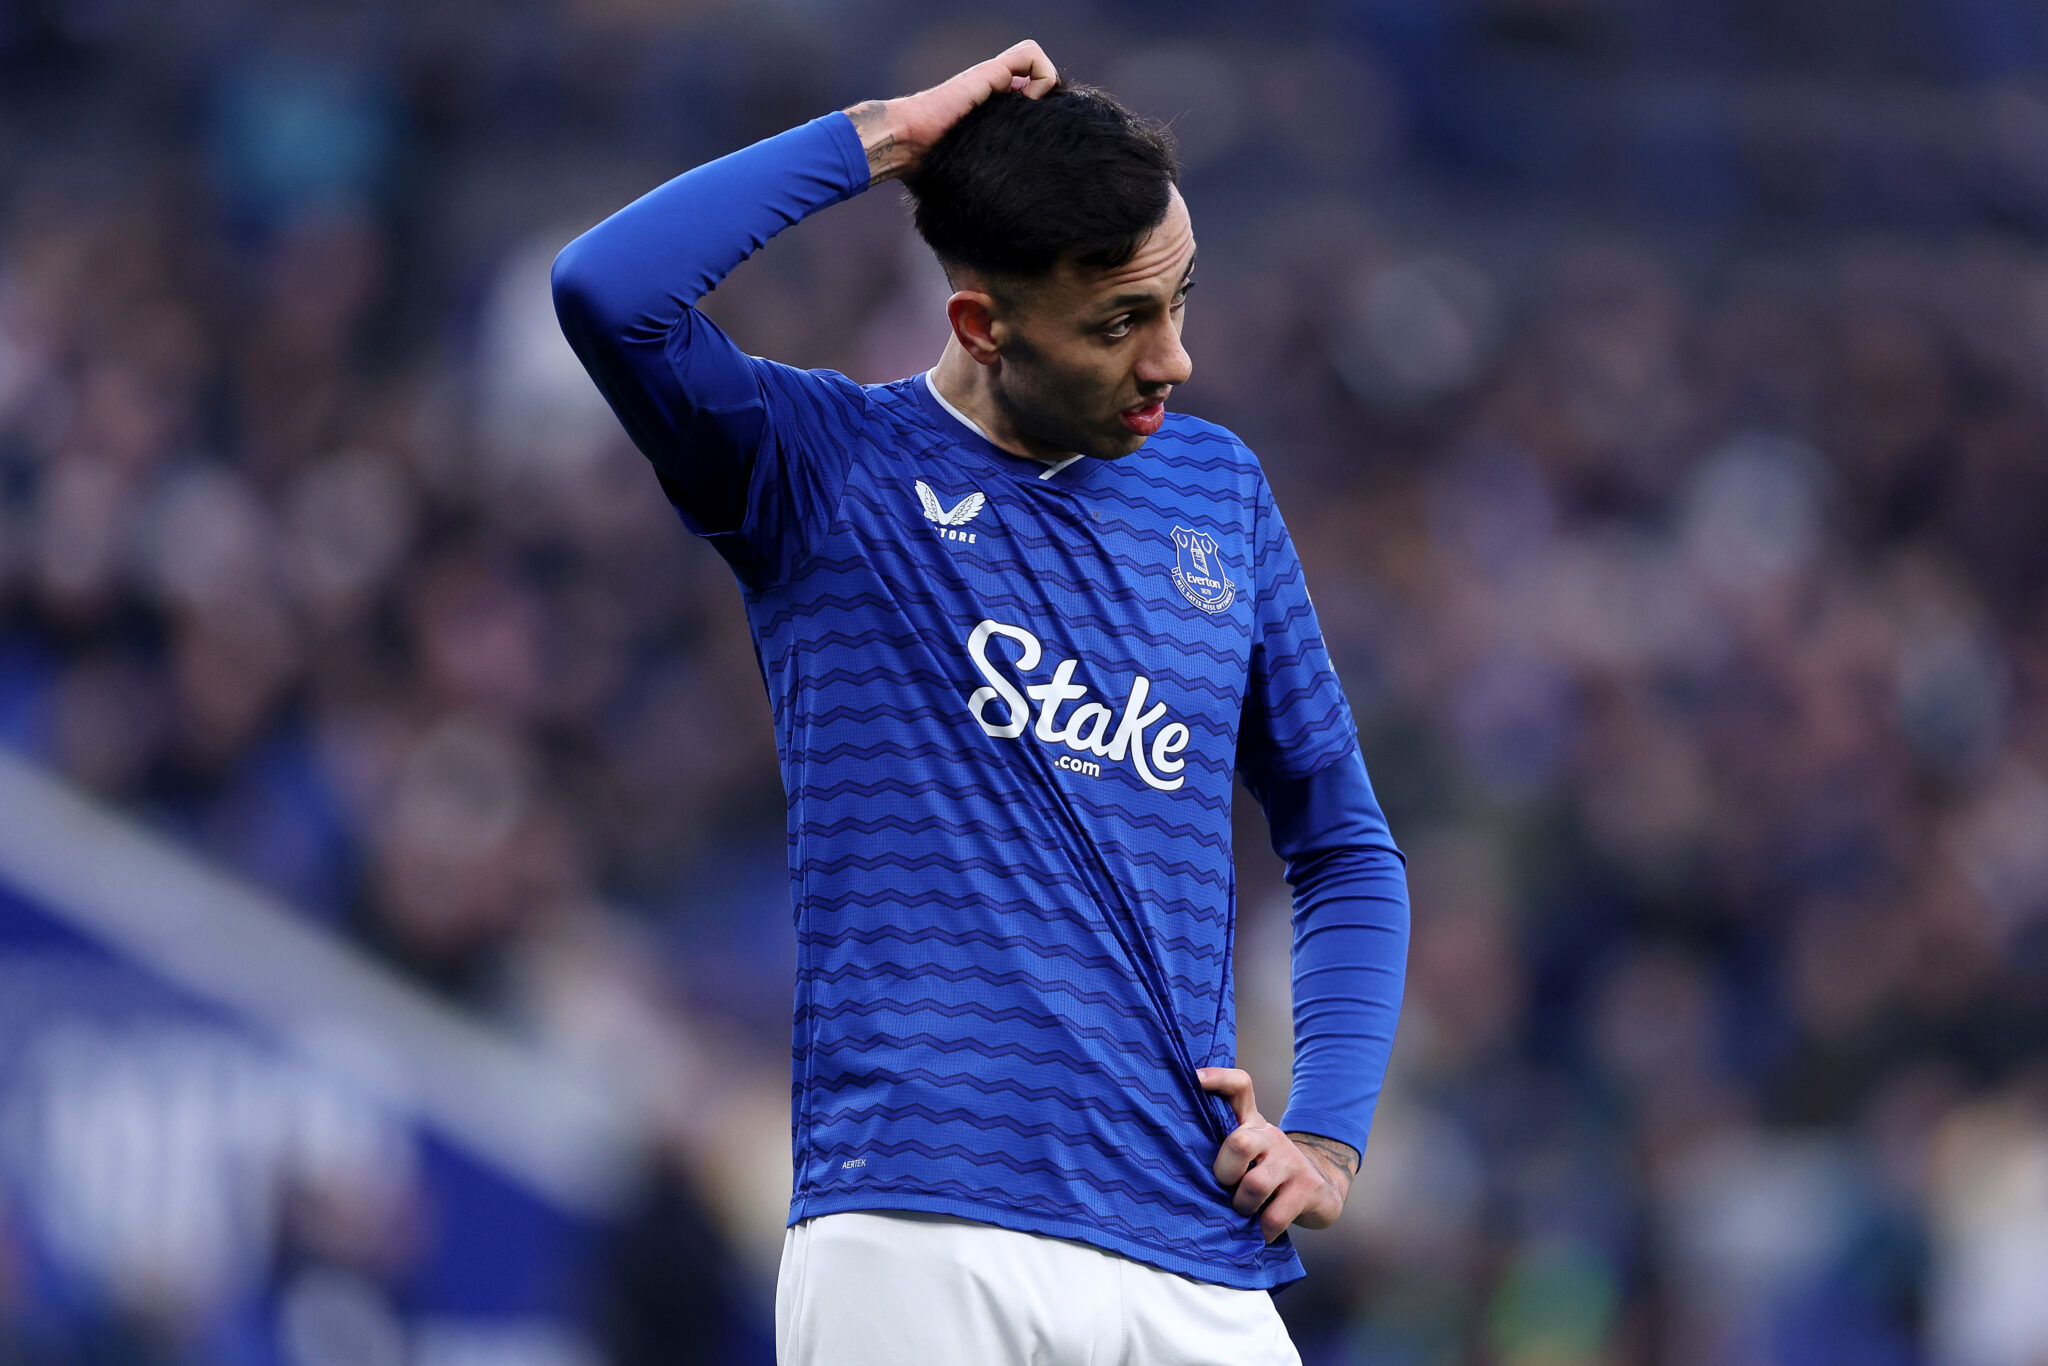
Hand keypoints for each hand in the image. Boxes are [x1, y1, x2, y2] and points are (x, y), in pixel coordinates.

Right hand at [842, 40, 1058, 183]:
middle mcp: (993, 89)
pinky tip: (1030, 103)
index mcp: (990, 110)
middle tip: (1041, 134)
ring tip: (1033, 116)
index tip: (1040, 144)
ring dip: (1047, 85)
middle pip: (1038, 79)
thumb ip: (987, 180)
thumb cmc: (930, 168)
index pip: (1030, 96)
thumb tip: (1003, 234)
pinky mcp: (989, 73)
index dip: (1041, 115)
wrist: (907, 145)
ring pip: (1036, 60)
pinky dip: (1042, 77)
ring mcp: (991, 78)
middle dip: (1047, 106)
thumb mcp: (971, 173)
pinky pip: (1030, 55)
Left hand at [1199, 1067, 1356, 1243]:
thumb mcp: (1247, 1152)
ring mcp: (1291, 1161)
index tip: (1194, 1079)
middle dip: (1224, 1173)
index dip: (1217, 1078)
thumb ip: (1218, 1145)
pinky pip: (1274, 1217)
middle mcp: (1271, 1136)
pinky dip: (1261, 1230)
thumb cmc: (1267, 1171)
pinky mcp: (1308, 1189)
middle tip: (1224, 1187)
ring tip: (1243, 1211)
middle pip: (1240, 1143)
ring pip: (1254, 1185)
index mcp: (1252, 1124)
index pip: (1239, 1087)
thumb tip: (1170, 1157)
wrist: (1321, 1189)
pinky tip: (1259, 1231)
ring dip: (1241, 1206)